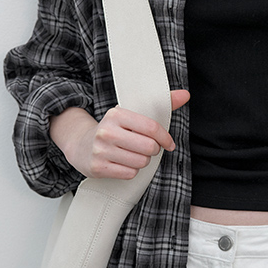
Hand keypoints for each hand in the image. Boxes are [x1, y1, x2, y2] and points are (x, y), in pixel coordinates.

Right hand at [50, 90, 189, 179]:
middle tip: (147, 148)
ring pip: (140, 162)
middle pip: (149, 147)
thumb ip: (161, 104)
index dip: (165, 138)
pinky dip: (131, 170)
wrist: (82, 145)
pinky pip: (129, 173)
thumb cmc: (114, 130)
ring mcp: (100, 150)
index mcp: (117, 114)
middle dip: (153, 150)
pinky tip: (123, 163)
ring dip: (142, 161)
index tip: (169, 144)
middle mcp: (107, 131)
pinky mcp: (98, 168)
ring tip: (133, 154)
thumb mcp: (132, 115)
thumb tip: (186, 94)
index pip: (151, 128)